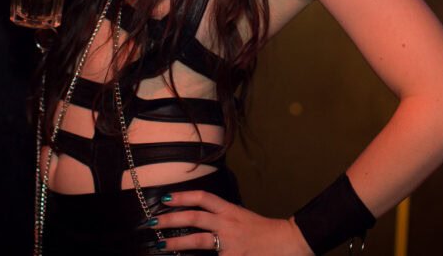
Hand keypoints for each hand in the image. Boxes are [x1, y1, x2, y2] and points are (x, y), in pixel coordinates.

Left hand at [149, 191, 312, 255]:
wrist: (289, 242)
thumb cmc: (266, 232)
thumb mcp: (243, 218)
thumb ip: (223, 218)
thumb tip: (201, 222)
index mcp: (231, 211)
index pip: (203, 198)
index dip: (183, 196)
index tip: (165, 198)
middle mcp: (228, 224)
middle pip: (194, 218)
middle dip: (171, 219)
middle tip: (152, 221)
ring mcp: (229, 243)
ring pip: (198, 241)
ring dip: (176, 243)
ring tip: (160, 244)